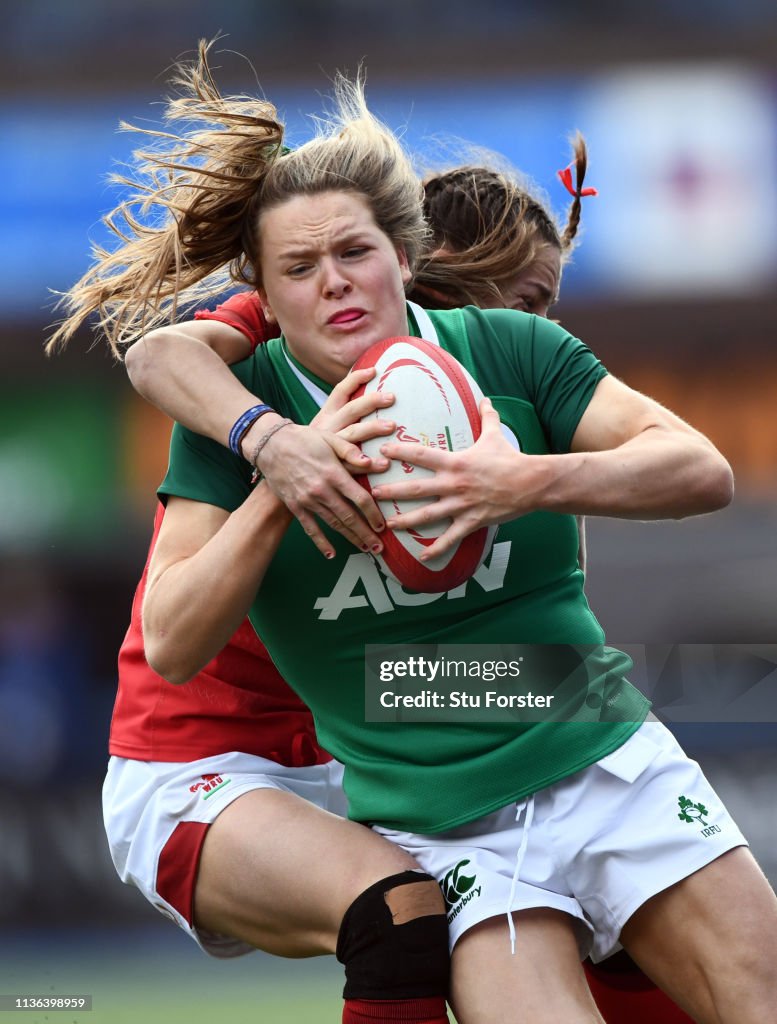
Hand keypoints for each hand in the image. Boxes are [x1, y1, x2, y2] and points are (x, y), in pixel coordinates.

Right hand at [252, 368, 396, 557]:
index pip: (360, 498)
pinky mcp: (295, 506)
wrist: (270, 444)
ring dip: (350, 538)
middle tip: (380, 547)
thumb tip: (376, 462)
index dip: (373, 514)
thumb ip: (352, 452)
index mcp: (333, 473)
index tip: (382, 525)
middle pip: (349, 517)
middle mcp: (322, 490)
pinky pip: (310, 528)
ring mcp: (307, 500)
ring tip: (365, 549)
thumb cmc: (303, 439)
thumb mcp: (330, 438)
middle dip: (366, 534)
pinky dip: (321, 542)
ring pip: (334, 524)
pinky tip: (331, 554)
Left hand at [371, 397, 546, 559]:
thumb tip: (485, 398)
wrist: (532, 483)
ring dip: (406, 520)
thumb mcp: (495, 435)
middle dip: (393, 491)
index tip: (382, 451)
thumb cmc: (511, 458)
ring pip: (428, 515)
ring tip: (388, 524)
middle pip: (417, 489)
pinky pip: (451, 538)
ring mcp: (462, 505)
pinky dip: (437, 549)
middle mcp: (454, 484)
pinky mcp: (472, 521)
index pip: (422, 455)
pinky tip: (422, 557)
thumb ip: (487, 417)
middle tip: (373, 493)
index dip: (401, 452)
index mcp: (456, 462)